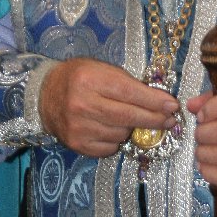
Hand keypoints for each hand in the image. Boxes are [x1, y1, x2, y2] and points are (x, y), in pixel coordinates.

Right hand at [39, 58, 179, 156]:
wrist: (45, 95)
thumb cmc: (79, 77)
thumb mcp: (101, 69)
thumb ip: (127, 83)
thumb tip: (159, 101)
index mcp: (90, 80)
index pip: (130, 93)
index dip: (154, 101)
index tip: (172, 105)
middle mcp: (82, 105)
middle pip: (129, 117)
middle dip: (154, 119)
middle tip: (168, 120)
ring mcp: (78, 127)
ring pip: (121, 134)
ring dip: (131, 128)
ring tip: (128, 118)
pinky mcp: (77, 144)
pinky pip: (110, 147)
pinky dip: (117, 139)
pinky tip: (113, 128)